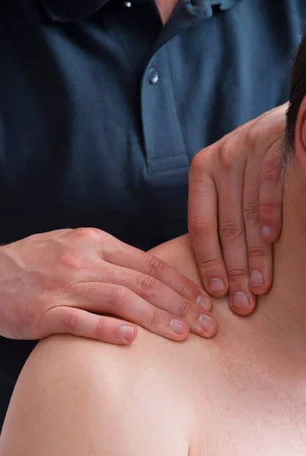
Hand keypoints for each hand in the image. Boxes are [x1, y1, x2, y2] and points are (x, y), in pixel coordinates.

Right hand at [0, 228, 216, 344]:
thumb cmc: (30, 264)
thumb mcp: (70, 247)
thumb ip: (106, 258)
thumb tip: (146, 276)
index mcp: (92, 242)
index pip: (148, 263)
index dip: (181, 283)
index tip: (205, 301)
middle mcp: (82, 261)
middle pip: (142, 282)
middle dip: (181, 305)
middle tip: (209, 325)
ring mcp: (62, 286)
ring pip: (120, 300)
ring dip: (156, 318)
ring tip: (184, 335)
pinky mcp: (42, 312)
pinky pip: (79, 320)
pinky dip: (107, 329)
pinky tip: (132, 339)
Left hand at [188, 103, 285, 314]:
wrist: (291, 117)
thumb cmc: (259, 160)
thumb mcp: (233, 180)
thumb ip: (222, 211)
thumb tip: (218, 269)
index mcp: (202, 172)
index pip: (200, 227)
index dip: (209, 262)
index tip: (216, 293)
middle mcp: (220, 159)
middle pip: (225, 227)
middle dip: (234, 270)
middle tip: (242, 303)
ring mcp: (245, 148)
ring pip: (247, 213)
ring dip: (254, 255)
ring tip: (259, 286)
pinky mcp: (272, 140)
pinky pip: (269, 184)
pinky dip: (270, 213)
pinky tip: (272, 241)